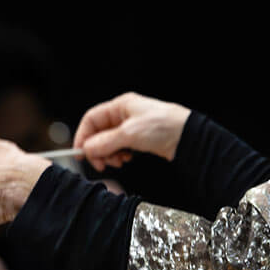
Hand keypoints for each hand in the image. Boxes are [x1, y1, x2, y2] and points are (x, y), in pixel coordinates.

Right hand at [72, 92, 189, 171]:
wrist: (189, 137)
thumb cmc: (164, 125)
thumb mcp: (130, 134)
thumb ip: (105, 142)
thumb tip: (87, 149)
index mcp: (120, 106)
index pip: (92, 118)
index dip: (83, 135)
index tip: (80, 152)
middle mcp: (125, 115)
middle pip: (100, 132)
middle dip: (98, 148)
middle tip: (101, 163)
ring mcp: (132, 127)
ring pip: (110, 142)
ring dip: (109, 154)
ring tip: (118, 161)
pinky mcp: (140, 139)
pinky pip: (121, 147)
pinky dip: (119, 155)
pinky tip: (126, 159)